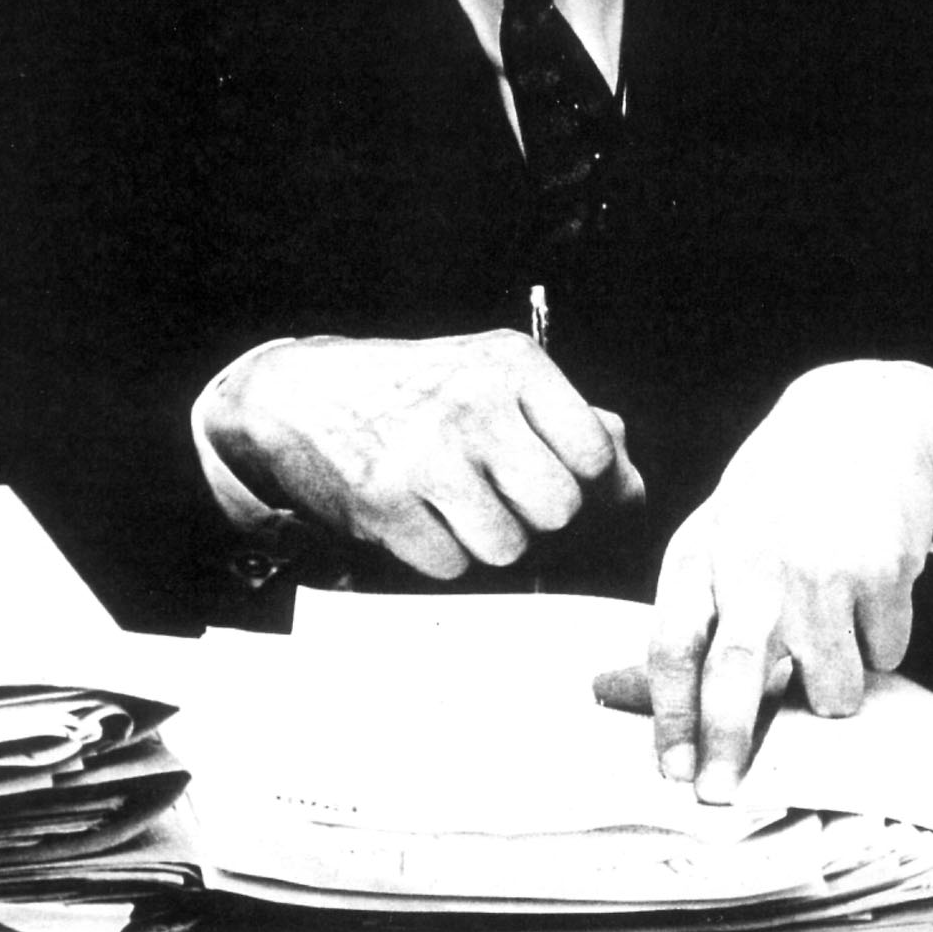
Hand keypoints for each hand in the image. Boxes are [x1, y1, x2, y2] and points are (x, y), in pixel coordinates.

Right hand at [207, 330, 643, 576]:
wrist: (300, 393)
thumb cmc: (418, 389)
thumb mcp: (496, 379)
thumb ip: (573, 424)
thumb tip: (632, 489)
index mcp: (511, 364)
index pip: (594, 451)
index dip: (586, 480)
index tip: (555, 472)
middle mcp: (472, 404)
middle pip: (560, 508)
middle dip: (540, 516)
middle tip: (506, 495)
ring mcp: (425, 456)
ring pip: (509, 547)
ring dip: (491, 540)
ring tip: (461, 505)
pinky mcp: (382, 504)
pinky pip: (451, 567)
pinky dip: (443, 555)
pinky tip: (421, 517)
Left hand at [646, 360, 932, 801]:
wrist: (859, 421)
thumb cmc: (777, 493)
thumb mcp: (716, 533)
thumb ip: (687, 611)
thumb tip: (615, 693)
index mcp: (703, 552)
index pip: (673, 646)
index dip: (670, 717)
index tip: (672, 771)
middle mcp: (754, 562)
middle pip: (735, 679)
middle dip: (728, 749)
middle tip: (719, 797)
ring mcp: (819, 570)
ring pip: (830, 693)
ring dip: (835, 687)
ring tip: (831, 630)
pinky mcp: (880, 573)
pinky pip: (884, 657)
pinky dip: (880, 642)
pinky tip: (867, 590)